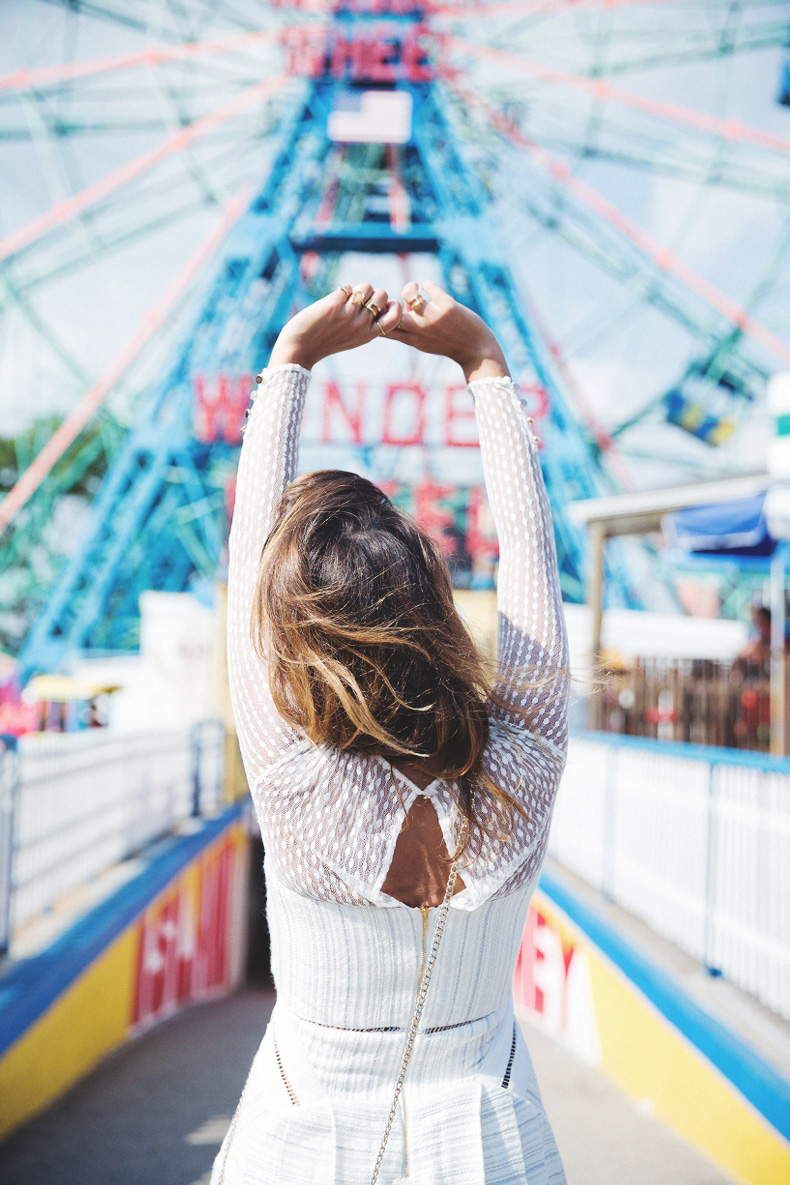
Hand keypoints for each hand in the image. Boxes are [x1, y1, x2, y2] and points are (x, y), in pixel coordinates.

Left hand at [268, 283, 401, 369]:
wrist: (300, 347)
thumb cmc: (326, 341)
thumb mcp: (352, 338)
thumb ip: (367, 324)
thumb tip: (380, 301)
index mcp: (369, 335)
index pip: (396, 316)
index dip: (392, 306)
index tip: (380, 306)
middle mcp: (361, 325)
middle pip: (382, 294)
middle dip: (372, 293)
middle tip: (357, 301)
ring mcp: (348, 314)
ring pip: (366, 286)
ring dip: (356, 289)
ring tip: (345, 300)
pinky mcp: (334, 305)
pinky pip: (347, 287)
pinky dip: (341, 291)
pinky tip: (332, 302)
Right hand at [388, 280, 508, 382]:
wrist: (477, 351)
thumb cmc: (451, 345)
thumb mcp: (427, 344)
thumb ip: (412, 330)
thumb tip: (406, 306)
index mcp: (413, 340)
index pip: (385, 330)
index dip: (378, 319)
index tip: (382, 312)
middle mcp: (421, 329)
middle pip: (392, 312)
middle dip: (391, 303)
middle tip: (401, 300)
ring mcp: (434, 317)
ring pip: (409, 295)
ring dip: (409, 287)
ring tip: (415, 287)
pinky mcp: (447, 306)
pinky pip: (429, 286)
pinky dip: (426, 284)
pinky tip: (429, 287)